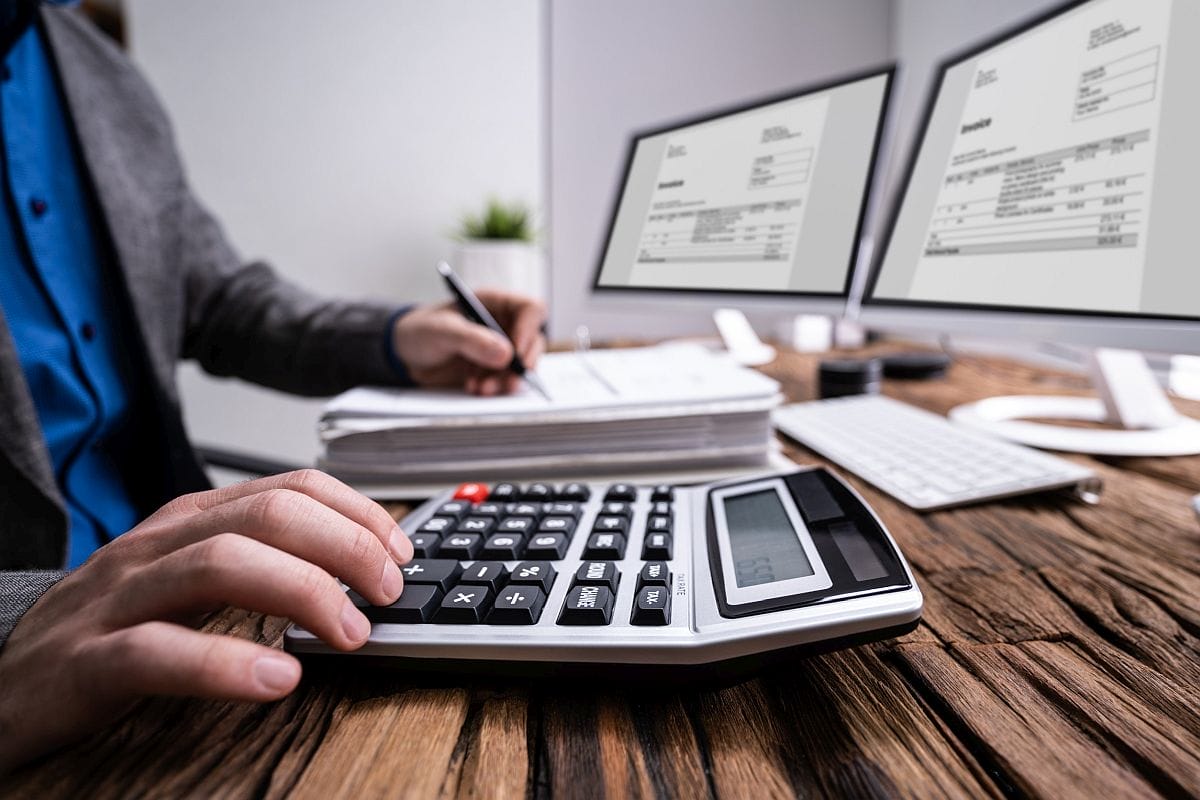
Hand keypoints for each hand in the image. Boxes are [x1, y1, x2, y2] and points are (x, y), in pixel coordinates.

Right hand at [0, 470, 411, 771]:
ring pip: (220, 564)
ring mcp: (120, 597)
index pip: (290, 488)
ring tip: (349, 633)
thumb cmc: (112, 624)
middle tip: (386, 593)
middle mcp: (159, 544)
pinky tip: (277, 680)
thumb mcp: (190, 577)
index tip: (398, 552)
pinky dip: (225, 666)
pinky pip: (158, 652)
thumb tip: (357, 569)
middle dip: (344, 546)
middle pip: (267, 516)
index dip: (356, 514)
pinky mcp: (87, 661)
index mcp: (191, 520)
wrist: (2, 675)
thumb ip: (261, 563)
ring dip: (302, 593)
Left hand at [392, 289, 546, 394]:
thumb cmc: (421, 330)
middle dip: (519, 364)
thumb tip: (505, 353)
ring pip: (521, 365)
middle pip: (532, 341)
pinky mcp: (493, 368)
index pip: (530, 310)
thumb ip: (472, 340)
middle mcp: (502, 324)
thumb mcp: (442, 331)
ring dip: (505, 380)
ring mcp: (499, 348)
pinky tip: (475, 388)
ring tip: (481, 389)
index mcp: (494, 303)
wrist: (405, 353)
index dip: (528, 330)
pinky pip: (506, 379)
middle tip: (508, 381)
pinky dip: (495, 387)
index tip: (515, 353)